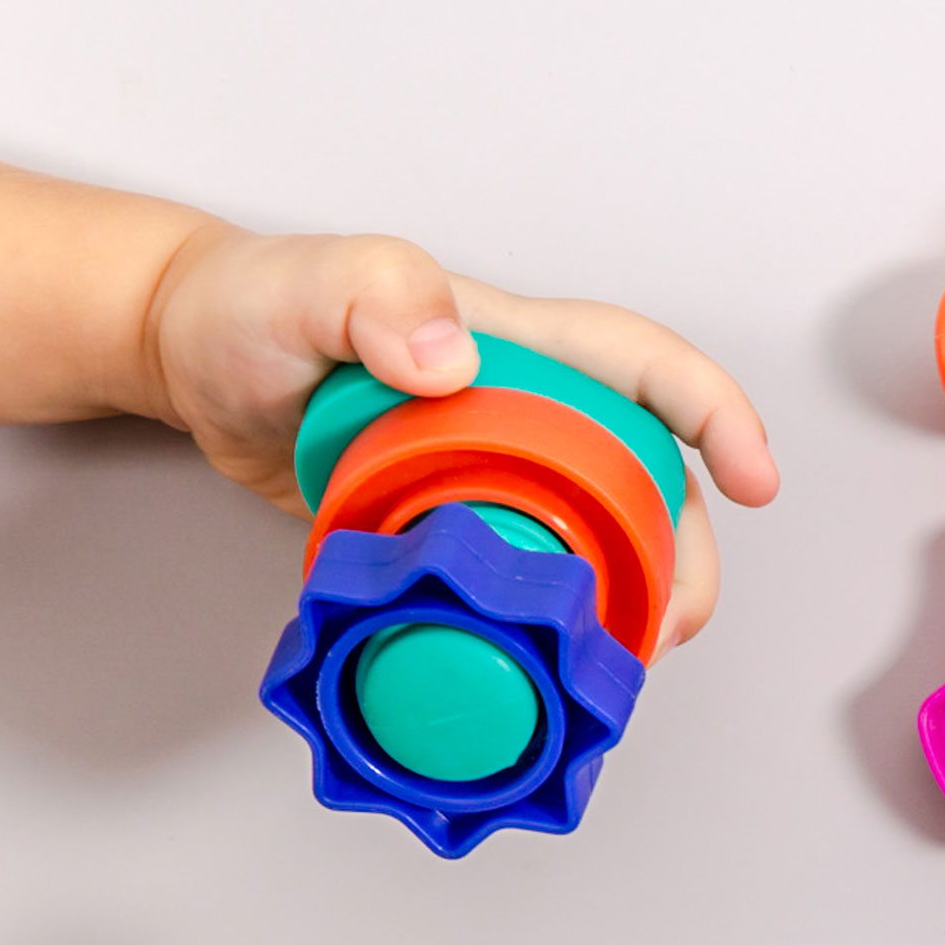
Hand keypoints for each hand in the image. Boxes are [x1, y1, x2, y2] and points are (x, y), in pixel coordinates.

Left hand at [143, 229, 779, 650]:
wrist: (191, 364)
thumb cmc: (251, 306)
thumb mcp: (307, 284)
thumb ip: (373, 299)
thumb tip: (448, 361)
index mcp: (522, 345)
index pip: (650, 369)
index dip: (717, 419)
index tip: (753, 483)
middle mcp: (531, 408)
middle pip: (653, 479)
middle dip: (690, 554)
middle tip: (674, 626)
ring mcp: (501, 469)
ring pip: (606, 536)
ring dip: (634, 601)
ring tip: (623, 660)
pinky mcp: (462, 521)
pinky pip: (539, 569)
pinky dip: (560, 619)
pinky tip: (550, 659)